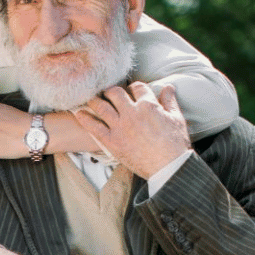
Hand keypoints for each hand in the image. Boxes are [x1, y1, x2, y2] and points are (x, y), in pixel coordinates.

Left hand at [74, 82, 191, 179]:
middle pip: (115, 92)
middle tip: (108, 93)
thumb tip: (168, 86)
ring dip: (94, 99)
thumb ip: (169, 101)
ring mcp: (119, 127)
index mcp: (148, 105)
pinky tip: (78, 113)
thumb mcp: (176, 118)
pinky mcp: (112, 141)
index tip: (131, 91)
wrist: (169, 167)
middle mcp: (131, 112)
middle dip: (111, 90)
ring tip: (90, 98)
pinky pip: (93, 127)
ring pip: (101, 106)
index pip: (137, 87)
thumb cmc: (175, 144)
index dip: (134, 87)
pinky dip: (84, 118)